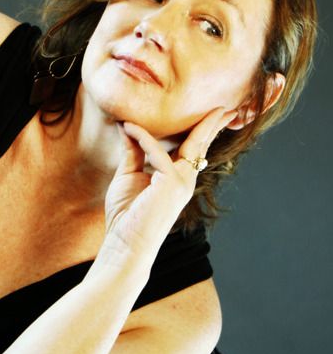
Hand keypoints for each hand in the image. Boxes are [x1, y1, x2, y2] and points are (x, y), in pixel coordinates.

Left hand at [103, 107, 236, 257]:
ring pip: (190, 144)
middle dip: (213, 125)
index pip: (192, 150)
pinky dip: (142, 137)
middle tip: (227, 109)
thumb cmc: (126, 215)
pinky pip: (156, 152)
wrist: (125, 244)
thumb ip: (133, 151)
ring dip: (197, 123)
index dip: (203, 131)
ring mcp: (181, 182)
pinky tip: (128, 126)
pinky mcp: (171, 183)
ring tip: (210, 109)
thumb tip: (127, 125)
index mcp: (177, 179)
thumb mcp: (129, 175)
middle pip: (201, 145)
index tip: (215, 115)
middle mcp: (184, 180)